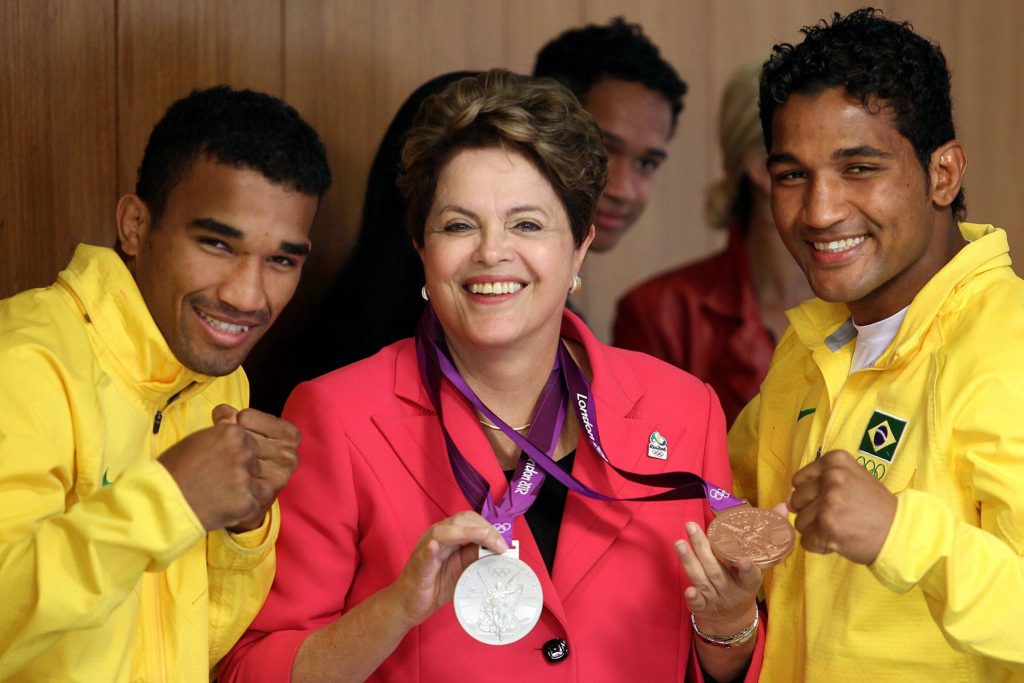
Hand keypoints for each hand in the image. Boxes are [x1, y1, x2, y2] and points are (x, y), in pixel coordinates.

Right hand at [158, 404, 299, 531]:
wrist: (161, 502)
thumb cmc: (174, 470)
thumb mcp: (197, 440)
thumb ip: (222, 429)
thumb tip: (233, 413)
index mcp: (232, 433)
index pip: (250, 441)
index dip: (236, 456)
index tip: (220, 465)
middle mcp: (243, 452)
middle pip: (256, 461)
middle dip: (243, 472)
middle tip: (219, 481)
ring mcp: (247, 477)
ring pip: (258, 482)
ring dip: (244, 490)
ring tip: (220, 493)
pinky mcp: (248, 501)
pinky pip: (255, 503)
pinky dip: (242, 507)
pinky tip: (223, 506)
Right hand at [387, 511, 507, 628]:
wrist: (409, 604)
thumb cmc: (435, 585)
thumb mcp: (463, 570)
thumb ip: (477, 558)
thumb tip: (500, 552)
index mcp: (449, 536)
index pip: (471, 521)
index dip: (489, 528)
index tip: (504, 545)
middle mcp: (437, 536)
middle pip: (461, 520)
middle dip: (484, 529)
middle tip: (500, 546)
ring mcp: (425, 548)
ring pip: (444, 531)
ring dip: (467, 532)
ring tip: (484, 537)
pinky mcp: (418, 565)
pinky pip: (424, 553)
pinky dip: (431, 548)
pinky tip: (435, 546)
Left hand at [676, 521, 760, 634]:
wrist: (733, 616)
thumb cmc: (745, 581)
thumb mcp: (759, 563)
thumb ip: (768, 536)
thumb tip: (782, 506)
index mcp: (749, 583)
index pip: (751, 576)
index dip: (747, 569)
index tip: (744, 560)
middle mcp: (732, 591)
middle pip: (716, 571)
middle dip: (703, 549)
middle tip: (691, 527)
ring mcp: (716, 600)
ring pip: (702, 580)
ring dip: (689, 561)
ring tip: (679, 543)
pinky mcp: (703, 607)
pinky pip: (697, 604)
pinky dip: (693, 598)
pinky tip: (687, 589)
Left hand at [787, 449, 896, 563]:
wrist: (900, 531)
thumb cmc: (874, 507)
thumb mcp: (852, 478)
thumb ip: (820, 482)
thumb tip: (787, 502)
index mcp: (835, 461)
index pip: (799, 480)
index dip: (811, 495)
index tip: (831, 500)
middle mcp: (831, 477)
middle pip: (797, 500)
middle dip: (811, 513)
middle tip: (838, 517)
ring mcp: (829, 502)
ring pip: (799, 522)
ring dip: (816, 530)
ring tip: (841, 528)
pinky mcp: (827, 526)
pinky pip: (806, 541)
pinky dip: (819, 545)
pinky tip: (839, 540)